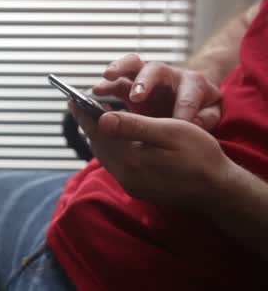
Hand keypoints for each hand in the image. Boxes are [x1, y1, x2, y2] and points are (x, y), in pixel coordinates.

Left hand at [70, 102, 230, 208]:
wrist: (218, 191)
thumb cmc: (199, 156)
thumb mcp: (170, 132)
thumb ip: (134, 126)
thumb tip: (102, 118)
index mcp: (130, 160)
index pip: (98, 133)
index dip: (84, 114)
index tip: (71, 98)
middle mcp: (125, 175)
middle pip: (97, 145)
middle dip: (87, 124)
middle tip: (78, 105)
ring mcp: (130, 184)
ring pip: (104, 155)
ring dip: (97, 136)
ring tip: (92, 118)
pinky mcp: (136, 188)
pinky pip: (114, 163)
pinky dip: (109, 147)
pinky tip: (113, 138)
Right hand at [92, 54, 221, 130]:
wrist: (190, 99)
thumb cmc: (201, 108)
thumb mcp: (211, 113)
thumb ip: (206, 118)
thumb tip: (192, 123)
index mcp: (192, 83)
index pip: (188, 95)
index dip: (183, 111)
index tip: (177, 126)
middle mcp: (168, 75)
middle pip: (155, 69)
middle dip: (145, 82)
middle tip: (136, 97)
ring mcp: (147, 78)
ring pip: (132, 65)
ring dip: (119, 69)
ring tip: (107, 76)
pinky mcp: (131, 85)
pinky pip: (117, 80)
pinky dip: (106, 84)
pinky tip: (96, 91)